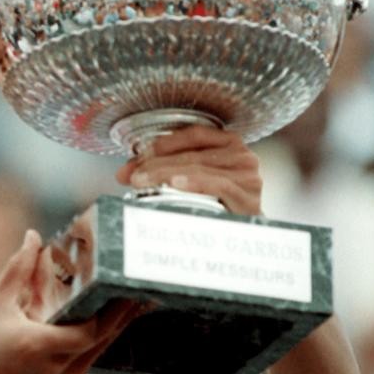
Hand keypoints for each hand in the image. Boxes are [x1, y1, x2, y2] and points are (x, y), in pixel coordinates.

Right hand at [0, 230, 138, 373]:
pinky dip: (103, 334)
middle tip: (137, 284)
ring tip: (131, 296)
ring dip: (118, 321)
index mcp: (42, 346)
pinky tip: (107, 317)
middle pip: (106, 336)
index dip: (111, 307)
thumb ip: (16, 271)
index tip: (120, 282)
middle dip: (124, 309)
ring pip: (104, 346)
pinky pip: (95, 354)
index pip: (91, 328)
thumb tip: (32, 240)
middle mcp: (61, 366)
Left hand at [115, 125, 261, 214]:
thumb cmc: (216, 206)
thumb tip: (125, 172)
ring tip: (141, 182)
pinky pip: (216, 185)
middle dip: (156, 163)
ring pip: (198, 167)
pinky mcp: (248, 198)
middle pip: (191, 153)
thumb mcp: (191, 181)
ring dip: (165, 173)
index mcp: (229, 143)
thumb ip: (163, 169)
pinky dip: (193, 182)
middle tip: (132, 174)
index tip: (138, 156)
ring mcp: (248, 177)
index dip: (162, 143)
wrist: (245, 239)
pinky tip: (174, 184)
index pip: (193, 134)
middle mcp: (243, 156)